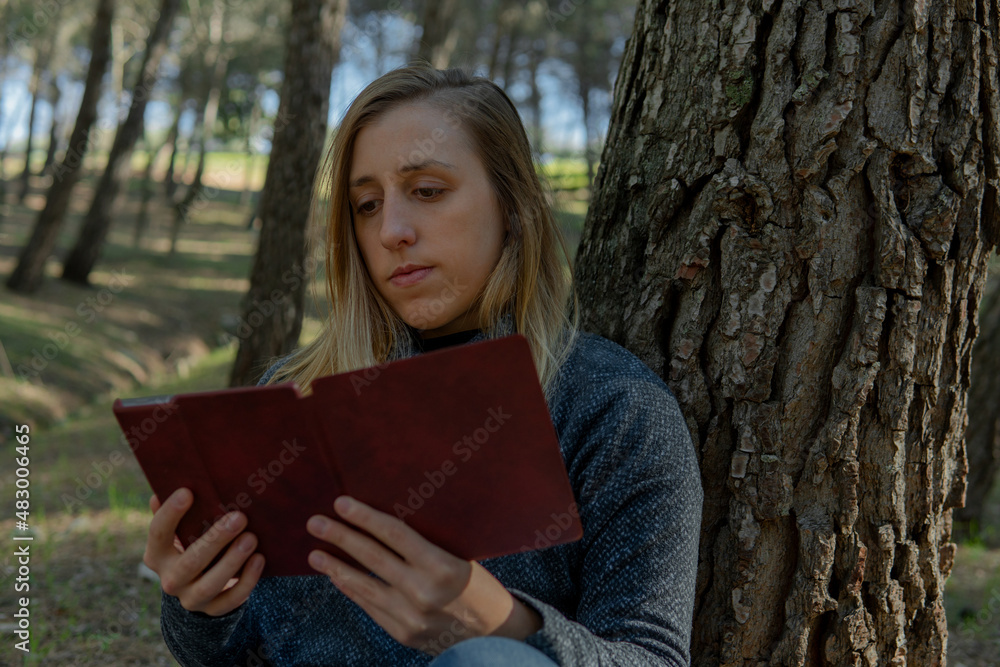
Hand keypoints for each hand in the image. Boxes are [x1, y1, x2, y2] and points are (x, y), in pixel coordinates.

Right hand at [144, 488, 264, 615]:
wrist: (198, 587)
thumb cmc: (191, 545)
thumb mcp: (179, 531)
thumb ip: (170, 513)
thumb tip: (161, 489)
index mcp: (157, 555)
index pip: (158, 534)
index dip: (170, 514)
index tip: (188, 492)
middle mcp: (170, 580)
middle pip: (190, 562)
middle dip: (216, 539)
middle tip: (239, 517)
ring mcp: (191, 598)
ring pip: (210, 584)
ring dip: (232, 561)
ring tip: (251, 538)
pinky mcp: (214, 610)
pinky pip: (231, 599)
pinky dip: (247, 580)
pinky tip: (259, 559)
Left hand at [306, 496, 542, 655]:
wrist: (494, 634)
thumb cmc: (478, 586)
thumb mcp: (460, 558)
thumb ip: (425, 546)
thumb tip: (384, 523)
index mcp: (442, 566)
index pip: (394, 534)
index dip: (365, 517)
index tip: (342, 503)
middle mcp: (423, 592)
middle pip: (372, 558)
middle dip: (341, 538)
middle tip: (315, 522)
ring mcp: (410, 616)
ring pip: (363, 586)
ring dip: (336, 567)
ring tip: (314, 553)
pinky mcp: (402, 633)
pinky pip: (370, 606)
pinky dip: (352, 590)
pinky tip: (338, 577)